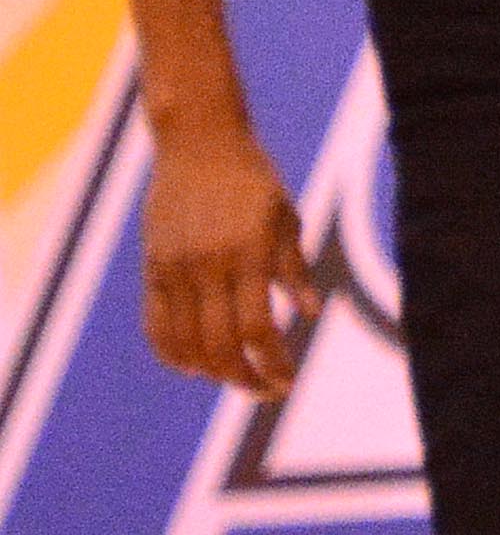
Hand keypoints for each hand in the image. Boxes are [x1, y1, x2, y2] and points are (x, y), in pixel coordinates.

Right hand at [140, 120, 312, 395]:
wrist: (198, 144)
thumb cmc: (254, 180)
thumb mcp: (285, 217)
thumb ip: (294, 269)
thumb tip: (311, 314)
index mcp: (248, 253)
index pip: (257, 328)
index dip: (272, 362)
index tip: (287, 381)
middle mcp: (208, 266)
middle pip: (220, 345)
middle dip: (245, 378)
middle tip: (266, 391)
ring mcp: (175, 269)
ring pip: (185, 344)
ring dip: (211, 372)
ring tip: (236, 379)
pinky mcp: (153, 269)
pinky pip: (156, 326)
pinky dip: (173, 354)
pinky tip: (194, 366)